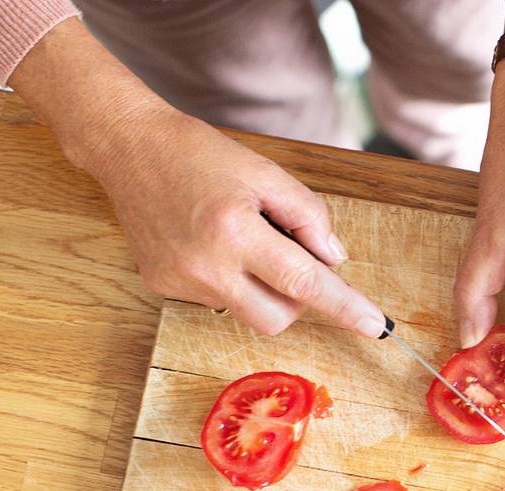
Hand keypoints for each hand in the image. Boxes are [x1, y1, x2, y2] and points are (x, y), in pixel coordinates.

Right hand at [88, 107, 384, 335]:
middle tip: (288, 256)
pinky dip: (229, 280)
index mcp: (234, 231)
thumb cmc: (199, 155)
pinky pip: (217, 301)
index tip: (376, 327)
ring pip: (248, 313)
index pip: (304, 282)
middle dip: (298, 298)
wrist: (128, 148)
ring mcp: (180, 281)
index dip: (344, 307)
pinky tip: (210, 244)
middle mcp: (205, 265)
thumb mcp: (265, 172)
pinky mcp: (163, 286)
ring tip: (241, 240)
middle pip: (279, 318)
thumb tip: (334, 261)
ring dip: (262, 287)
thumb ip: (308, 215)